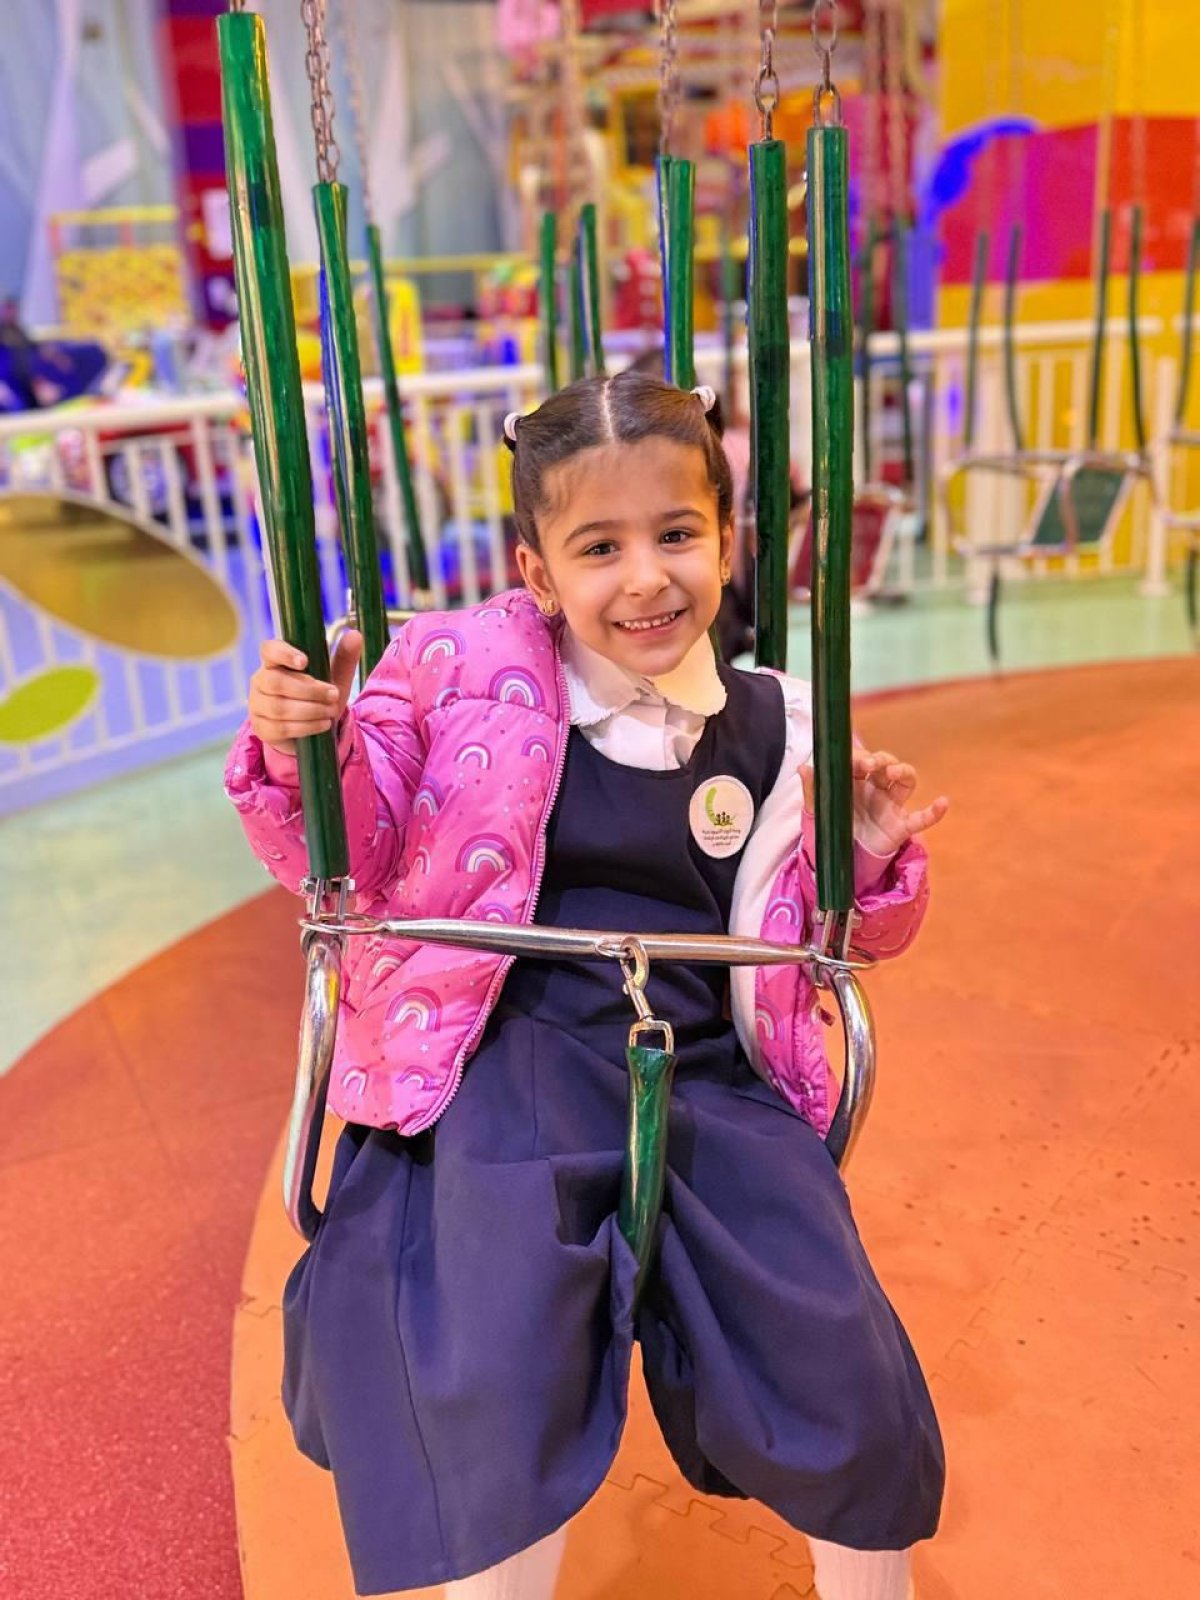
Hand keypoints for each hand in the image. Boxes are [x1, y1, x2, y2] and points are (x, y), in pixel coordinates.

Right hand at [248, 630, 362, 755]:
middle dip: (309, 690)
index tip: (304, 661)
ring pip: (279, 707)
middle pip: (276, 682)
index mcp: (275, 662)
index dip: (284, 654)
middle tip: (333, 695)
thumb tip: (355, 635)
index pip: (269, 650)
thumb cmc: (317, 698)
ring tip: (331, 711)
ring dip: (311, 710)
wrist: (310, 731)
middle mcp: (261, 681)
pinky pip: (281, 727)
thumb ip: (343, 657)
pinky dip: (306, 726)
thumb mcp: (333, 678)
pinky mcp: (262, 728)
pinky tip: (323, 725)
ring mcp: (258, 705)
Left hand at [801, 750, 948, 856]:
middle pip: (887, 764)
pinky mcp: (900, 827)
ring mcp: (891, 806)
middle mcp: (876, 788)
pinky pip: (921, 818)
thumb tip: (803, 767)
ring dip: (903, 772)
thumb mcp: (818, 809)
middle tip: (870, 765)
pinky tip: (943, 802)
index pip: (863, 759)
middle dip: (881, 759)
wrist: (841, 858)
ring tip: (892, 774)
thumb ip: (813, 789)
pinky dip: (934, 812)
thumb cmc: (833, 826)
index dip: (861, 756)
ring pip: (907, 781)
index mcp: (856, 780)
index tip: (855, 761)